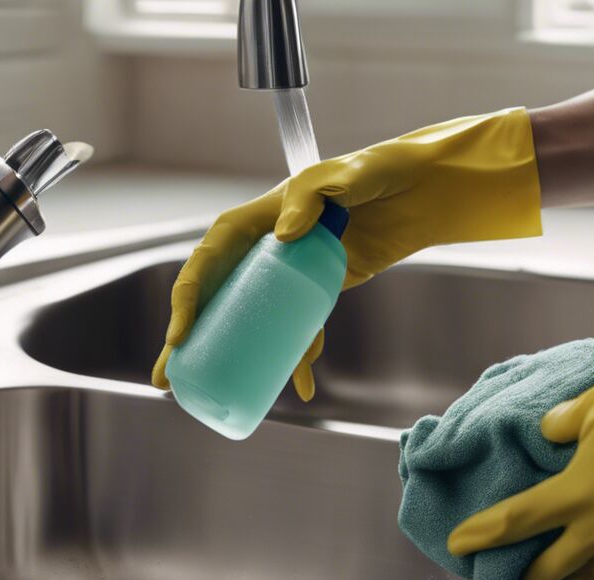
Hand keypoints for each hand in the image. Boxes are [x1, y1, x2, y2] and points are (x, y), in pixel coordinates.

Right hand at [151, 107, 543, 396]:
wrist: (423, 189)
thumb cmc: (378, 171)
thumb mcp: (342, 175)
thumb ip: (311, 196)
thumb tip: (284, 236)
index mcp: (259, 216)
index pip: (210, 258)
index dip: (190, 297)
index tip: (181, 335)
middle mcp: (267, 246)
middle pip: (217, 295)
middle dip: (190, 338)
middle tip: (169, 378)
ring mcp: (291, 272)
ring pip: (251, 319)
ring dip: (232, 356)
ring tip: (212, 394)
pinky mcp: (319, 290)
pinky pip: (299, 328)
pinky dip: (299, 357)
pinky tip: (302, 387)